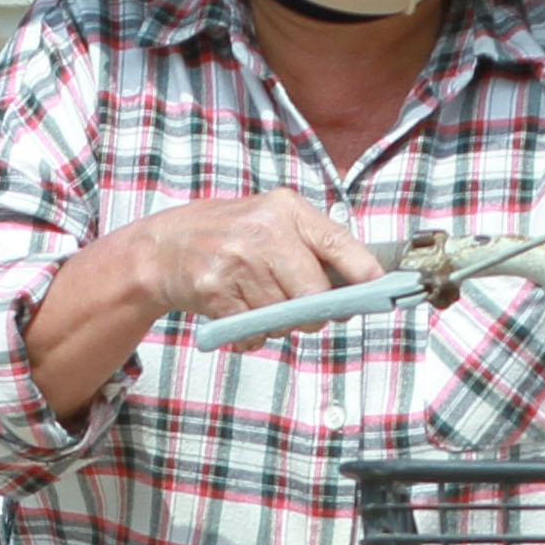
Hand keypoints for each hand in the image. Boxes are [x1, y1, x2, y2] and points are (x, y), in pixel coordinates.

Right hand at [107, 191, 379, 324]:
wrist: (164, 247)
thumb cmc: (231, 237)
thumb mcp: (272, 222)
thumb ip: (313, 247)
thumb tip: (362, 287)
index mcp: (286, 210)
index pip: (338, 244)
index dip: (363, 273)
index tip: (379, 290)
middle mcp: (264, 231)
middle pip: (315, 294)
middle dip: (315, 313)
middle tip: (304, 313)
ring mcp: (238, 260)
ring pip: (285, 317)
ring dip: (279, 324)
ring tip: (259, 303)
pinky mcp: (215, 290)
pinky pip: (254, 331)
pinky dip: (253, 334)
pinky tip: (240, 313)